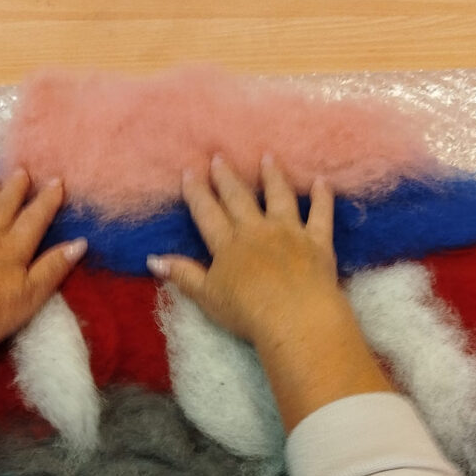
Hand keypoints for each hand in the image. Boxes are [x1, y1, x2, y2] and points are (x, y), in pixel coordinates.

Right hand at [148, 154, 391, 430]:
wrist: (295, 317)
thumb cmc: (247, 312)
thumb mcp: (207, 297)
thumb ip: (182, 275)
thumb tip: (153, 259)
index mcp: (228, 245)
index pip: (207, 212)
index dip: (197, 192)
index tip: (190, 171)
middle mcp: (257, 231)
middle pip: (239, 198)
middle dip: (227, 177)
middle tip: (220, 157)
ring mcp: (289, 233)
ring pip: (279, 197)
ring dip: (272, 176)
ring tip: (268, 157)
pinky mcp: (317, 241)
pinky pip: (321, 213)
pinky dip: (322, 196)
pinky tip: (321, 181)